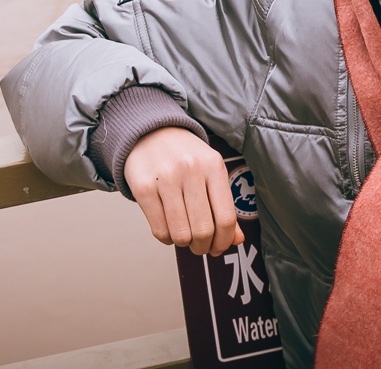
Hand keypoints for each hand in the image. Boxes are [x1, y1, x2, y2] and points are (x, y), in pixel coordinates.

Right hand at [124, 127, 246, 256]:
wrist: (151, 133)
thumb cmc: (185, 157)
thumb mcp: (211, 172)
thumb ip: (224, 206)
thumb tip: (237, 240)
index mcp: (213, 165)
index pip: (226, 218)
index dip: (224, 241)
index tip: (219, 247)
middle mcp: (190, 169)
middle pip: (203, 230)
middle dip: (203, 246)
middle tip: (200, 245)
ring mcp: (165, 178)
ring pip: (181, 234)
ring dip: (185, 243)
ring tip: (184, 236)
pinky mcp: (143, 188)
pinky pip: (159, 230)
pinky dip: (167, 238)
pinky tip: (169, 228)